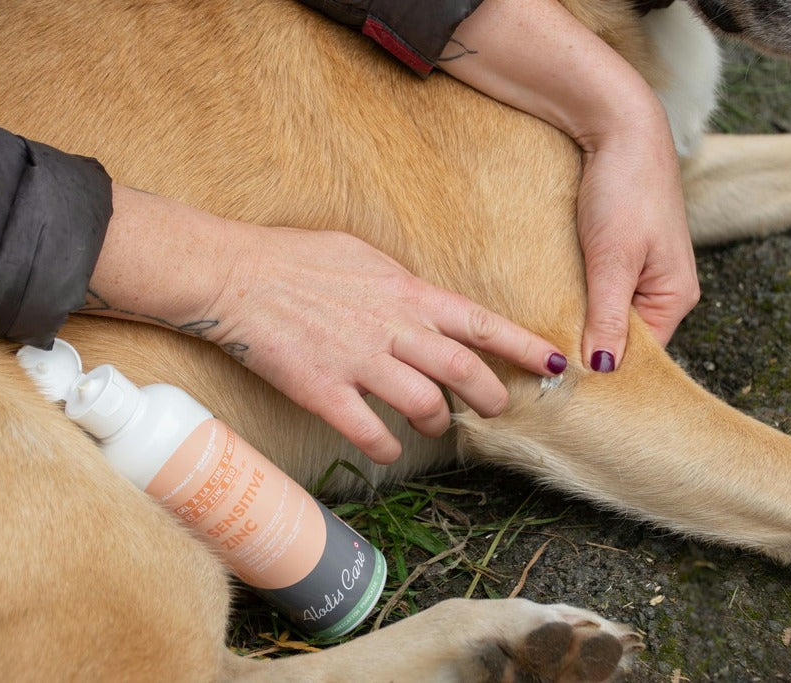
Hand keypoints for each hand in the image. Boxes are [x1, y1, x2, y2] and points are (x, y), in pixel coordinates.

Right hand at [201, 226, 564, 463]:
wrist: (236, 275)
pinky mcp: (323, 390)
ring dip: (440, 424)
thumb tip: (425, 302)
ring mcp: (358, 361)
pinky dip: (387, 449)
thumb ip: (402, 285)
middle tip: (497, 411)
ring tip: (437, 426)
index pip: (479, 323)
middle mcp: (392, 328)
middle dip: (492, 398)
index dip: (522, 347)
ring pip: (424, 407)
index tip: (554, 364)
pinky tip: (388, 450)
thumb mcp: (363, 255)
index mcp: (406, 293)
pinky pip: (369, 433)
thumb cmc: (298, 258)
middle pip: (464, 373)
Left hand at [440, 0, 698, 370]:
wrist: (619, 124)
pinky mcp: (618, 254)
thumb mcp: (613, 259)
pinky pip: (597, 291)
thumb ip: (608, 316)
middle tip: (543, 371)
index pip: (640, 356)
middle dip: (587, 350)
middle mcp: (663, 290)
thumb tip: (602, 370)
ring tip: (541, 343)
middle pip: (623, 338)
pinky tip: (547, 307)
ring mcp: (641, 272)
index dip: (602, 373)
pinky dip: (574, 300)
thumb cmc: (626, 188)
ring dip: (577, 324)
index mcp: (675, 297)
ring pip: (606, 315)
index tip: (561, 389)